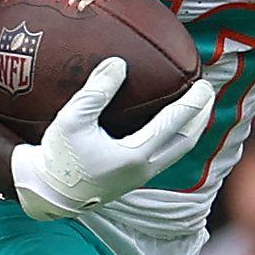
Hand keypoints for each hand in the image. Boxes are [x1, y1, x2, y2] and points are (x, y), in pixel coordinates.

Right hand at [10, 58, 216, 223]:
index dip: (192, 104)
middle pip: (186, 141)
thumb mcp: (72, 119)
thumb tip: (118, 62)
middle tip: (207, 92)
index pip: (173, 125)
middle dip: (200, 116)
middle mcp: (143, 169)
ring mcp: (139, 177)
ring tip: (195, 109)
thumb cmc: (58, 156)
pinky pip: (164, 157)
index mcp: (134, 155)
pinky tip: (168, 127)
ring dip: (190, 129)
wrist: (47, 192)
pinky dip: (174, 139)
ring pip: (177, 152)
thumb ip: (96, 91)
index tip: (204, 84)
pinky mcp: (132, 180)